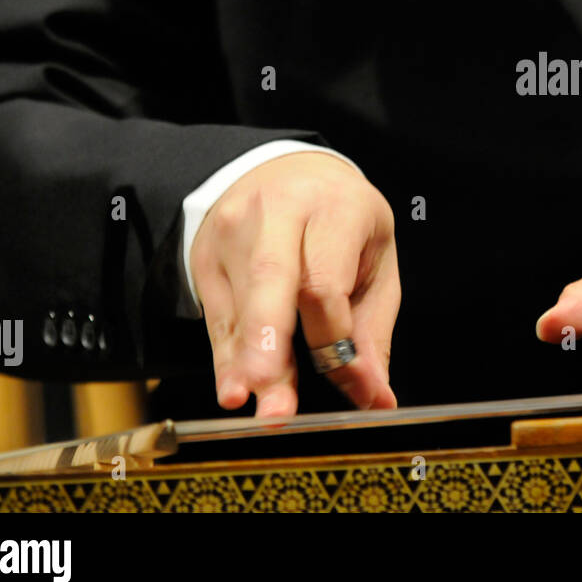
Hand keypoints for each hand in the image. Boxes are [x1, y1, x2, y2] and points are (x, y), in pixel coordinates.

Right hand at [189, 152, 399, 416]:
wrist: (286, 172)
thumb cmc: (340, 219)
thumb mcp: (374, 258)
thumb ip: (372, 329)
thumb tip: (375, 396)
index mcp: (332, 207)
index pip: (325, 283)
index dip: (333, 339)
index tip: (348, 381)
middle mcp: (275, 213)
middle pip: (271, 281)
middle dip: (272, 348)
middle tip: (278, 405)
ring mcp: (232, 232)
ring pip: (240, 308)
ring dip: (250, 366)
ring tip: (263, 409)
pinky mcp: (205, 257)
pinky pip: (217, 318)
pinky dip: (227, 359)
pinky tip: (234, 389)